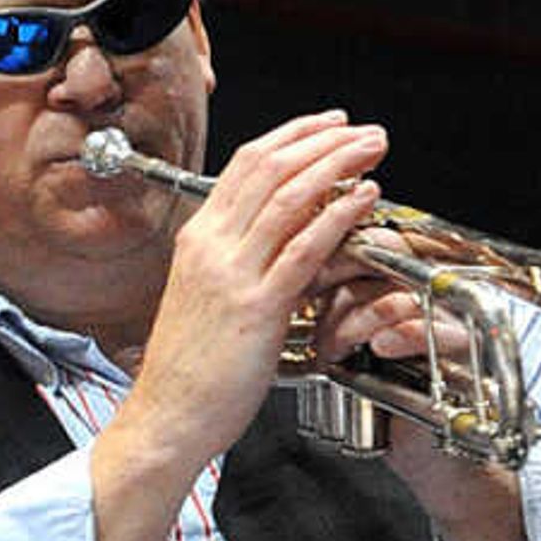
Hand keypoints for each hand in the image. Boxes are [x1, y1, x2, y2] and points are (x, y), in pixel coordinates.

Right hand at [122, 111, 388, 466]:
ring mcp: (232, 274)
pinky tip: (364, 198)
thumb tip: (278, 235)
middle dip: (322, 139)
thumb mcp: (207, 296)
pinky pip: (303, 248)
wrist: (168, 414)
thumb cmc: (189, 367)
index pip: (246, 165)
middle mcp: (210, 248)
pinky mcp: (257, 306)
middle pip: (269, 169)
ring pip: (288, 197)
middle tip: (362, 130)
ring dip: (337, 164)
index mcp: (197, 241)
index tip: (329, 125)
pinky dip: (338, 215)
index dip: (293, 136)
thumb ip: (237, 260)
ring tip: (372, 150)